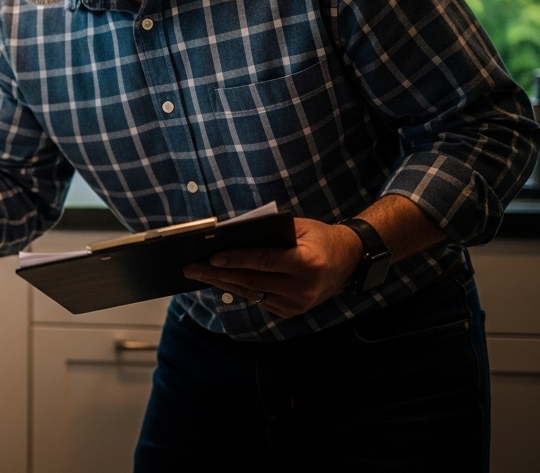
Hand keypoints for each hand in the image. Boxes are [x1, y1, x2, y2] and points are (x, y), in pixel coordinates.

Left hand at [183, 218, 363, 317]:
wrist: (348, 262)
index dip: (236, 259)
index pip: (263, 261)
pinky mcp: (292, 311)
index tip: (211, 257)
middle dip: (217, 274)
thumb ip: (268, 232)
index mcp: (307, 263)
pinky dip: (240, 289)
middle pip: (251, 281)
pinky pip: (259, 299)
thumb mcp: (298, 227)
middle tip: (191, 269)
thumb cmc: (319, 238)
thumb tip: (230, 236)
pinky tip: (221, 281)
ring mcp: (297, 303)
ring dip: (223, 283)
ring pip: (252, 293)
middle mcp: (302, 287)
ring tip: (199, 274)